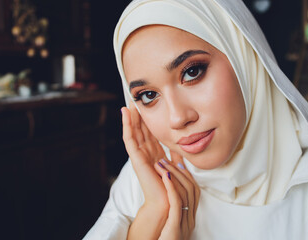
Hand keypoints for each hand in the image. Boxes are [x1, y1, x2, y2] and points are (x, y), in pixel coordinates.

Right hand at [121, 104, 168, 238]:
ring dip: (131, 117)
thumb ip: (176, 156)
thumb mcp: (175, 166)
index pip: (150, 134)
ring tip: (129, 104)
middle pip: (141, 130)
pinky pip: (129, 138)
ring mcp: (139, 155)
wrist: (167, 201)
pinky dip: (127, 125)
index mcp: (155, 155)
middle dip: (139, 116)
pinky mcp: (136, 158)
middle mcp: (146, 154)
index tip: (149, 108)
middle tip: (137, 101)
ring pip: (134, 132)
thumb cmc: (171, 186)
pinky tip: (126, 113)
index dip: (149, 121)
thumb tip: (181, 146)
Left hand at [155, 151, 200, 239]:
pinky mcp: (176, 228)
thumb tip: (169, 193)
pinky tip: (165, 176)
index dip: (187, 175)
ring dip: (173, 175)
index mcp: (190, 218)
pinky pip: (177, 204)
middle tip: (166, 159)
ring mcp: (185, 224)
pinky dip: (172, 187)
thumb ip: (172, 210)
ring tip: (161, 163)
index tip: (178, 162)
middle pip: (192, 189)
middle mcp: (190, 220)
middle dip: (179, 172)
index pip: (194, 191)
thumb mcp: (169, 224)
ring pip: (186, 193)